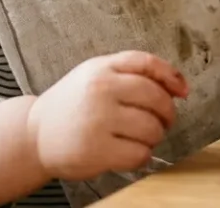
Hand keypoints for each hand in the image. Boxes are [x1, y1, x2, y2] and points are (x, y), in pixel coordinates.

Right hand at [26, 51, 188, 180]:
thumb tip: (180, 86)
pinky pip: (139, 154)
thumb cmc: (73, 105)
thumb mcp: (96, 74)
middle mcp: (100, 91)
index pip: (148, 64)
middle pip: (156, 98)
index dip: (172, 77)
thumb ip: (133, 72)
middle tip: (161, 121)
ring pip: (151, 128)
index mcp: (102, 69)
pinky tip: (129, 152)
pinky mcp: (96, 150)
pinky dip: (142, 156)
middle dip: (166, 114)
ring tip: (140, 137)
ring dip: (154, 137)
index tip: (183, 92)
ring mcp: (98, 120)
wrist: (36, 134)